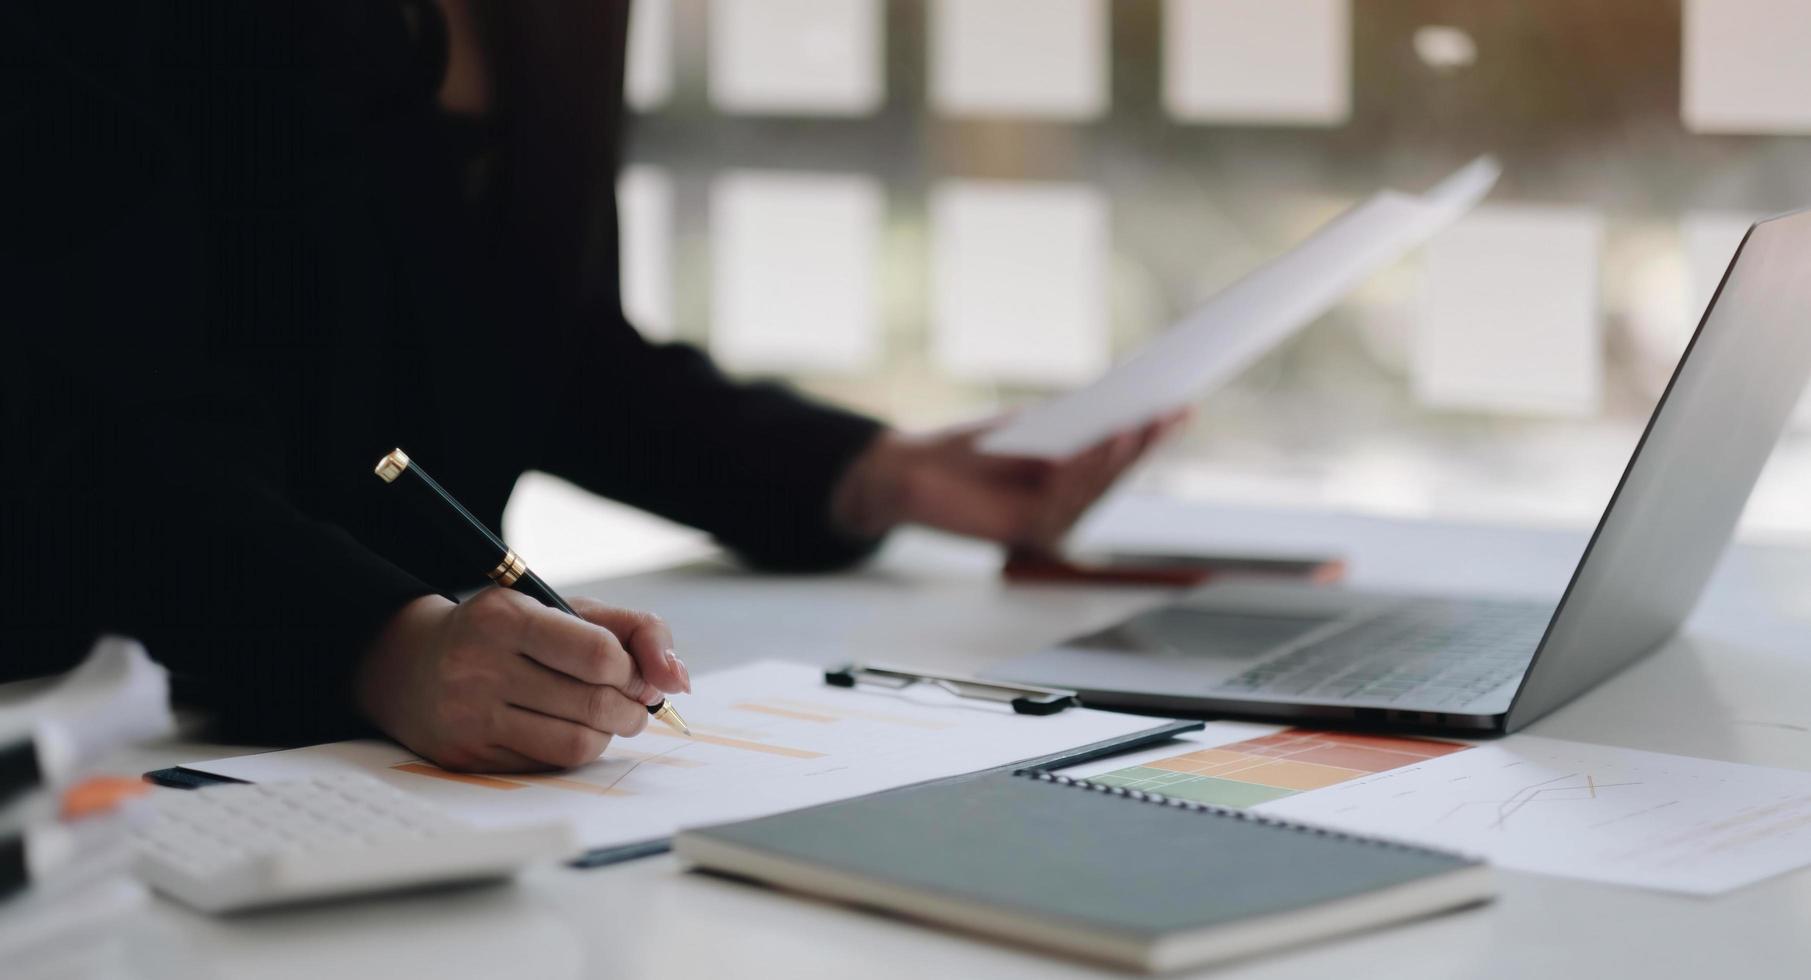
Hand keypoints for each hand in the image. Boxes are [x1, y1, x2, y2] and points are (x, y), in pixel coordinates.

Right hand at [354, 589, 690, 772]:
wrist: (410, 666)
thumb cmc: (505, 633)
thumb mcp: (563, 609)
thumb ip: (634, 630)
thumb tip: (677, 680)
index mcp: (505, 618)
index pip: (598, 655)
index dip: (633, 670)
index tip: (635, 673)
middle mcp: (480, 666)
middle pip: (595, 704)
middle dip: (632, 708)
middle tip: (634, 704)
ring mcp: (470, 717)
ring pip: (576, 744)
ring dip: (609, 735)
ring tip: (607, 718)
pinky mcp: (467, 758)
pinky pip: (547, 767)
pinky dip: (575, 752)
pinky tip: (568, 731)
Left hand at [833, 409, 1188, 552]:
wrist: (906, 475)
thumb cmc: (964, 450)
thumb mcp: (1024, 427)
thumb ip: (1068, 424)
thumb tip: (1118, 406)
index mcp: (1068, 483)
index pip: (1118, 456)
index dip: (1152, 432)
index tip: (1183, 402)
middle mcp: (1065, 508)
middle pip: (1116, 473)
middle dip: (1148, 441)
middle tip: (1177, 409)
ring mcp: (1048, 522)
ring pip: (1097, 486)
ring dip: (1124, 454)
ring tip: (1146, 421)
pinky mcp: (1026, 531)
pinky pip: (1067, 497)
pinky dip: (1089, 468)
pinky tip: (1108, 440)